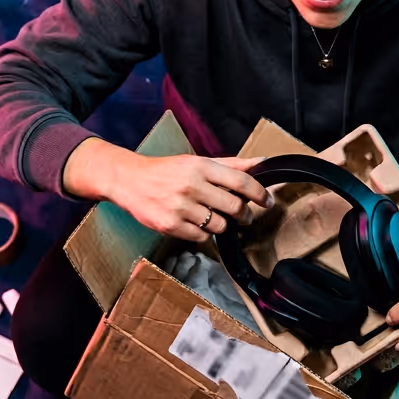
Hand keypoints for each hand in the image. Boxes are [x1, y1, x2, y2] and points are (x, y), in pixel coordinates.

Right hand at [102, 150, 274, 241]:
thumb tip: (261, 161)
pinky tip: (195, 223)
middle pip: (234, 207)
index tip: (268, 201)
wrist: (130, 180)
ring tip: (211, 216)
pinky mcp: (170, 225)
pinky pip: (201, 237)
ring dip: (221, 224)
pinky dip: (203, 233)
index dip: (260, 193)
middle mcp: (191, 185)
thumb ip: (231, 164)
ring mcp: (180, 207)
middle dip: (244, 215)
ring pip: (219, 226)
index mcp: (201, 167)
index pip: (241, 181)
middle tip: (243, 216)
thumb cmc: (167, 171)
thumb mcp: (198, 162)